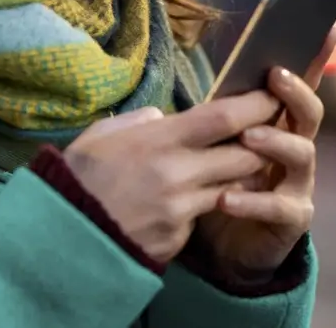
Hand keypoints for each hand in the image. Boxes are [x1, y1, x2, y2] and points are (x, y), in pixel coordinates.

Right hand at [60, 91, 282, 263]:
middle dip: (263, 144)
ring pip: (234, 188)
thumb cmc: (77, 178)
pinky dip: (204, 206)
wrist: (62, 236)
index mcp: (158, 141)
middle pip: (245, 155)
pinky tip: (189, 202)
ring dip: (242, 177)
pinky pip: (203, 216)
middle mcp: (177, 174)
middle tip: (269, 134)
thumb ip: (138, 122)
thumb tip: (163, 119)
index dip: (257, 105)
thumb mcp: (101, 136)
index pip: (224, 118)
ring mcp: (181, 210)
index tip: (273, 96)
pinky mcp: (178, 238)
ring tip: (238, 166)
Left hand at [191, 33, 332, 281]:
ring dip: (276, 141)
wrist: (223, 245)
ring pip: (301, 154)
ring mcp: (299, 183)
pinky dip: (252, 201)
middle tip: (275, 76)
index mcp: (278, 124)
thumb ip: (219, 118)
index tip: (326, 27)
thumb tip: (207, 88)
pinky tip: (226, 198)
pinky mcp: (293, 218)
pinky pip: (279, 206)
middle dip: (295, 92)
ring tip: (249, 137)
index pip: (298, 85)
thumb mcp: (215, 144)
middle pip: (309, 113)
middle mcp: (296, 148)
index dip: (313, 57)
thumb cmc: (220, 181)